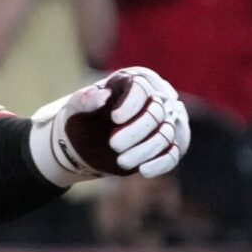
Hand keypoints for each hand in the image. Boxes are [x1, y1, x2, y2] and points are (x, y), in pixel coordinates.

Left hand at [29, 67, 191, 183]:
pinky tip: (144, 170)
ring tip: (121, 161)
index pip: (143, 88)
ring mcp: (166, 122)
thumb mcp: (77, 105)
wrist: (85, 139)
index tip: (115, 118)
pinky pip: (174, 154)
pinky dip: (161, 163)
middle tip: (114, 145)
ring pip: (166, 134)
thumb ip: (87, 98)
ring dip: (144, 150)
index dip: (132, 104)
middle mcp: (156, 98)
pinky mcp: (169, 144)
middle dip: (136, 132)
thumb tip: (103, 95)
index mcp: (135, 81)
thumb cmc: (84, 115)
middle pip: (157, 112)